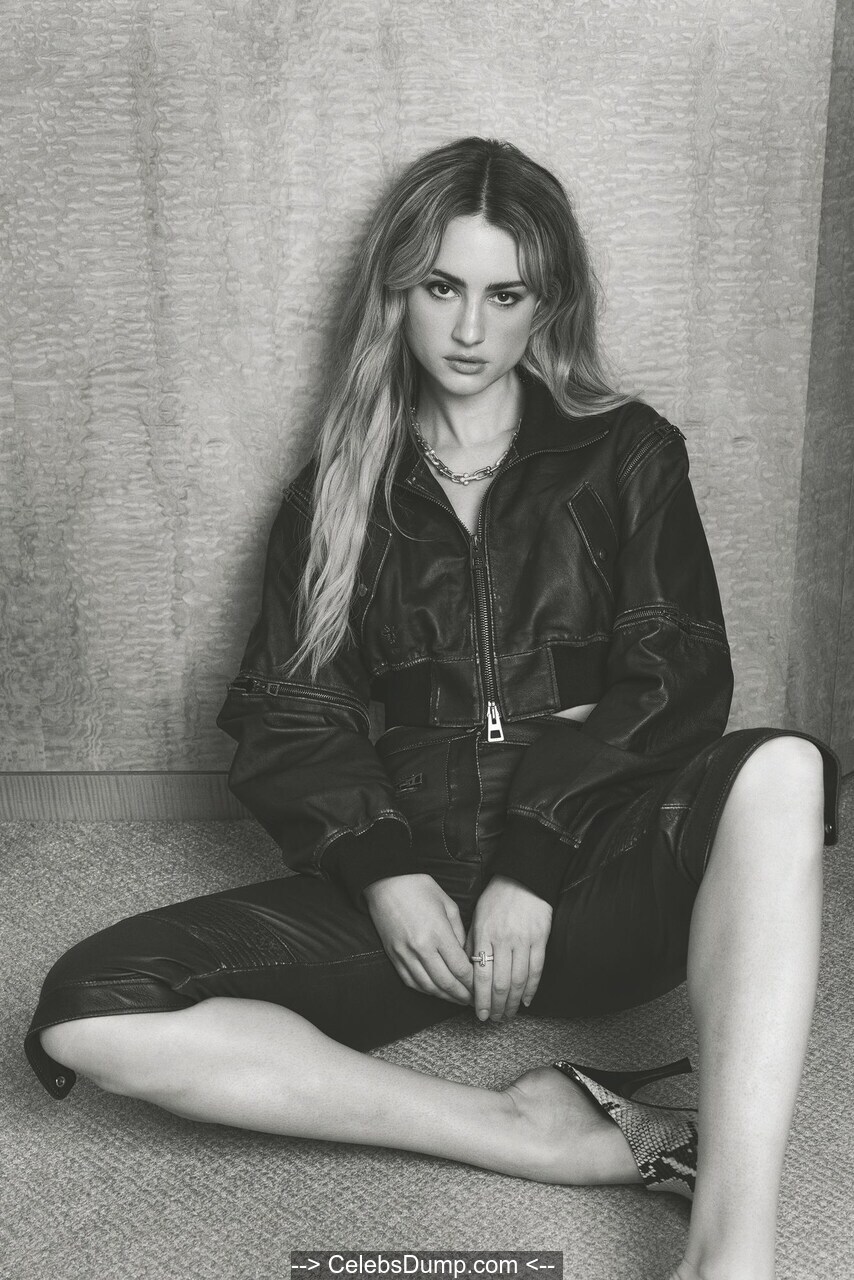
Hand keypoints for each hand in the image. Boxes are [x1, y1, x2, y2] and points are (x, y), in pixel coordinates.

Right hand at [363, 873, 473, 1004]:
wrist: (387, 882)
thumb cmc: (419, 888)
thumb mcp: (448, 905)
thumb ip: (460, 932)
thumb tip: (465, 955)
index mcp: (438, 934)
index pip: (460, 969)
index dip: (473, 982)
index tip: (481, 986)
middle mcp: (421, 948)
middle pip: (446, 983)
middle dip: (462, 995)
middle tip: (473, 1001)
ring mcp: (405, 954)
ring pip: (428, 987)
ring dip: (445, 997)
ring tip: (458, 999)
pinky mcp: (393, 956)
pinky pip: (411, 981)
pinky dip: (425, 990)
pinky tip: (436, 991)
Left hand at [466, 876, 551, 1022]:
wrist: (523, 878)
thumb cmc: (496, 898)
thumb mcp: (477, 918)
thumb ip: (472, 944)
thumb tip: (468, 973)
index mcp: (484, 934)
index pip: (481, 975)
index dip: (480, 999)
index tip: (479, 1014)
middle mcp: (504, 939)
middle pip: (500, 983)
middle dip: (496, 1006)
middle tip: (494, 1020)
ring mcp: (524, 940)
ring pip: (519, 980)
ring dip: (513, 1002)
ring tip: (508, 1014)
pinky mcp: (540, 938)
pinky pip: (536, 969)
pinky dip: (531, 988)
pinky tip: (526, 1001)